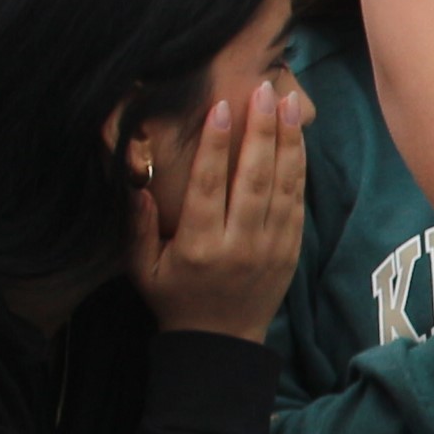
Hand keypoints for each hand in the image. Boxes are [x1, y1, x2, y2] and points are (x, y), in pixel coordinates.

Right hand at [131, 76, 312, 339]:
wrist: (221, 342)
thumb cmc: (174, 298)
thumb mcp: (142, 268)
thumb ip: (136, 226)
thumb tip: (135, 182)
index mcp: (199, 246)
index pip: (208, 186)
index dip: (214, 145)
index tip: (220, 107)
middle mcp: (239, 244)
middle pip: (253, 178)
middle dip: (260, 131)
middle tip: (263, 90)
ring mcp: (271, 247)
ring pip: (282, 186)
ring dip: (287, 142)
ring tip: (288, 103)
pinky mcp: (291, 250)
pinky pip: (297, 202)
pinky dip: (299, 169)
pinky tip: (298, 139)